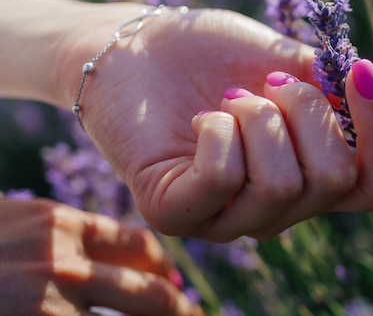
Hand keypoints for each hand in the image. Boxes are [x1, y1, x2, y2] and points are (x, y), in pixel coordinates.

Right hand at [0, 198, 201, 315]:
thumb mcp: (18, 226)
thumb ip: (58, 239)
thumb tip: (97, 259)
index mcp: (62, 226)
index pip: (138, 243)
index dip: (161, 266)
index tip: (172, 281)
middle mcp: (66, 263)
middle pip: (150, 293)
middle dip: (178, 308)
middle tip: (194, 315)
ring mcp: (53, 304)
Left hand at [57, 5, 372, 240]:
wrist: (141, 45)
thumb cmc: (219, 55)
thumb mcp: (298, 66)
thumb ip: (358, 97)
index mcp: (312, 176)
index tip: (361, 73)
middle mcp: (278, 210)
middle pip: (333, 180)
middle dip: (304, 111)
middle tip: (263, 84)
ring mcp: (226, 218)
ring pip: (280, 182)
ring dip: (257, 117)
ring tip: (227, 101)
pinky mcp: (175, 212)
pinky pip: (221, 178)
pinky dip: (218, 130)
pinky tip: (202, 119)